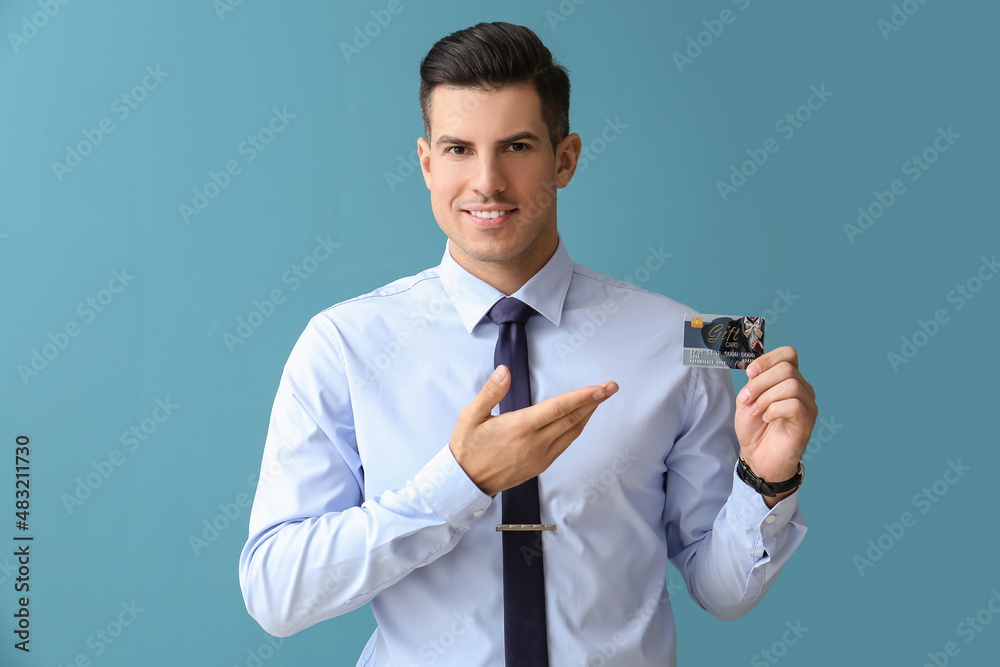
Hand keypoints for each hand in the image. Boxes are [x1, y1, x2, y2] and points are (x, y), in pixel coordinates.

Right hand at [449, 365, 618, 496]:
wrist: (466, 482)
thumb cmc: (467, 447)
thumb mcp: (470, 416)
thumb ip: (490, 391)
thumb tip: (504, 371)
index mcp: (520, 427)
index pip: (560, 408)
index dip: (584, 396)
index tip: (602, 387)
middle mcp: (535, 443)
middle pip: (573, 419)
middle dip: (595, 401)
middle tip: (611, 387)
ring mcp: (540, 456)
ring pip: (572, 432)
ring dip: (588, 415)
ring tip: (598, 399)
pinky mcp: (540, 465)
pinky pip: (565, 444)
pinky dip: (576, 429)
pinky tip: (579, 419)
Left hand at [735, 346, 816, 506]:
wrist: (757, 457)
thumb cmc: (754, 429)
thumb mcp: (747, 399)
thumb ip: (754, 381)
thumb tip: (756, 369)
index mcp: (788, 380)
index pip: (788, 354)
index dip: (768, 359)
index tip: (750, 373)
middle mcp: (802, 389)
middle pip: (787, 369)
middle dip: (760, 383)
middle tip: (747, 400)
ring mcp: (807, 405)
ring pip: (791, 385)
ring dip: (766, 397)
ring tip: (755, 411)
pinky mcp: (807, 421)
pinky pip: (794, 404)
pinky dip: (774, 409)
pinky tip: (766, 418)